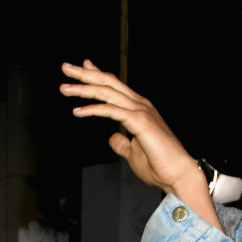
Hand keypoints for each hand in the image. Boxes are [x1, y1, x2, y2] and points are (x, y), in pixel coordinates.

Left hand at [60, 60, 218, 227]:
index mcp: (138, 109)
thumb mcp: (132, 152)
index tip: (82, 67)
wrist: (177, 175)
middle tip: (66, 67)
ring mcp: (140, 111)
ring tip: (64, 88)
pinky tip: (78, 111)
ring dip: (84, 89)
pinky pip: (111, 111)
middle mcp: (140, 105)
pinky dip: (93, 109)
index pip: (114, 86)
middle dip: (86, 74)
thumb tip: (111, 137)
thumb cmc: (158, 165)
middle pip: (108, 83)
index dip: (97, 75)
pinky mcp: (139, 122)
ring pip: (107, 93)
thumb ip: (121, 142)